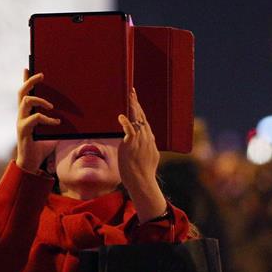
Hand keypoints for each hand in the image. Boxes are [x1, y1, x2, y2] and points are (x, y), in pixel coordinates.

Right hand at [15, 69, 59, 173]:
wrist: (32, 164)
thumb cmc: (41, 145)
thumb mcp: (52, 129)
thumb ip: (57, 120)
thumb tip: (73, 115)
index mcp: (27, 112)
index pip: (24, 92)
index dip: (25, 79)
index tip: (28, 67)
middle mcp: (22, 114)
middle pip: (22, 92)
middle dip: (30, 81)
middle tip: (41, 75)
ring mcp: (21, 121)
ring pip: (25, 101)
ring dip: (40, 100)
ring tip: (52, 106)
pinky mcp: (24, 130)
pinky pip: (34, 118)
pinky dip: (47, 118)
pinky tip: (56, 122)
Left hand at [118, 88, 166, 221]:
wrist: (142, 181)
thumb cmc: (143, 172)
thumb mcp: (150, 156)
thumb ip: (148, 147)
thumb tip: (148, 141)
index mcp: (149, 139)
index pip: (143, 120)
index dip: (139, 109)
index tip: (135, 100)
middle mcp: (146, 137)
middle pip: (141, 116)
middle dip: (136, 103)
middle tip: (132, 91)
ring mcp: (140, 140)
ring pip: (136, 119)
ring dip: (132, 106)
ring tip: (129, 96)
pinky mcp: (131, 144)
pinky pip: (129, 131)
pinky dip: (125, 122)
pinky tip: (121, 116)